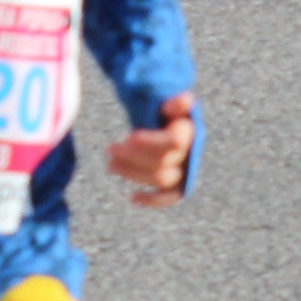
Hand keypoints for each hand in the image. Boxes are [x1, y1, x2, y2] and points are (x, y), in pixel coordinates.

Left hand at [107, 94, 194, 210]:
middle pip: (163, 161)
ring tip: (111, 164)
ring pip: (162, 179)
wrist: (171, 128)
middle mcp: (190, 154)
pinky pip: (170, 197)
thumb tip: (185, 100)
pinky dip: (153, 200)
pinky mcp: (179, 185)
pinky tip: (133, 198)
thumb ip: (175, 102)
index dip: (151, 142)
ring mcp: (185, 172)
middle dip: (133, 156)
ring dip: (133, 173)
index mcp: (190, 132)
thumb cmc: (166, 114)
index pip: (174, 142)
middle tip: (111, 148)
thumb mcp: (169, 104)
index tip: (130, 136)